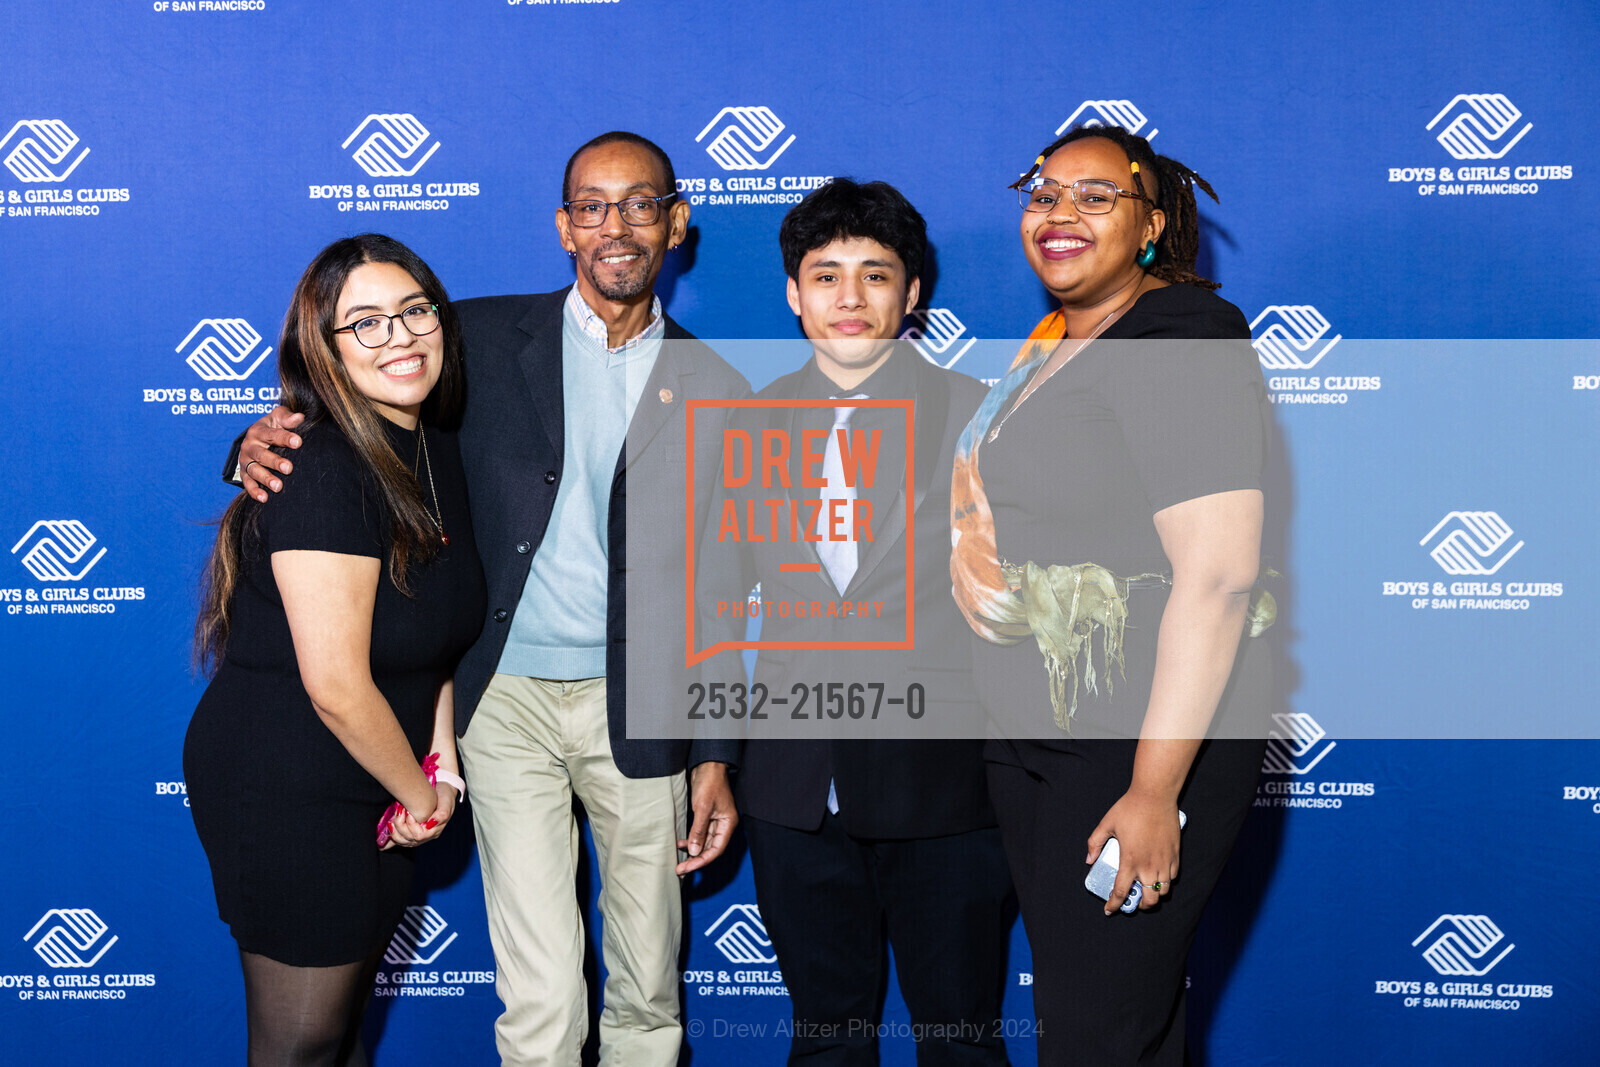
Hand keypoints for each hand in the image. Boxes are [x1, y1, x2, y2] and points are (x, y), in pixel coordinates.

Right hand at [240, 406, 303, 501]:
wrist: (256, 436)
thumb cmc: (273, 426)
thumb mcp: (278, 417)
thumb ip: (287, 417)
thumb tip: (299, 417)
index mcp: (258, 431)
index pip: (272, 434)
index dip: (285, 437)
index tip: (298, 442)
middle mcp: (250, 446)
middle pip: (261, 454)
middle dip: (275, 462)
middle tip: (288, 468)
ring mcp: (246, 461)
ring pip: (254, 470)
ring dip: (266, 478)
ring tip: (278, 486)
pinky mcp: (244, 473)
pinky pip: (247, 483)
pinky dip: (254, 491)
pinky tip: (264, 498)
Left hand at [381, 786, 451, 848]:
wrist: (441, 791)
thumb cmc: (444, 796)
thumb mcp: (446, 802)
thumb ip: (442, 814)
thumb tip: (430, 823)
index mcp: (435, 830)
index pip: (418, 835)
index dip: (410, 825)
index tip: (408, 810)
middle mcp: (426, 836)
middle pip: (408, 839)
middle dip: (400, 825)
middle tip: (399, 810)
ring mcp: (418, 836)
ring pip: (402, 841)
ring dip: (394, 831)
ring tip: (392, 818)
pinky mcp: (411, 832)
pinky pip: (399, 839)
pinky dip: (392, 835)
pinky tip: (388, 827)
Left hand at [677, 761, 736, 874]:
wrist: (706, 766)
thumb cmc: (709, 783)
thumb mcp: (703, 808)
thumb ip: (698, 830)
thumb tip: (694, 851)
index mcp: (728, 824)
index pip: (716, 849)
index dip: (702, 860)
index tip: (688, 868)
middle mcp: (723, 825)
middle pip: (710, 849)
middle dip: (695, 860)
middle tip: (680, 870)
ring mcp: (714, 821)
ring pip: (704, 843)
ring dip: (692, 852)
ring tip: (679, 861)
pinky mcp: (706, 817)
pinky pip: (699, 834)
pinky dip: (690, 840)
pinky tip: (680, 844)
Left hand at [1086, 788, 1181, 914]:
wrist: (1155, 795)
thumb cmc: (1130, 808)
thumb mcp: (1106, 824)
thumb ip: (1095, 843)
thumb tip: (1089, 860)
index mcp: (1130, 860)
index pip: (1121, 892)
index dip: (1114, 904)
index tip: (1108, 909)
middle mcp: (1148, 865)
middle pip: (1149, 900)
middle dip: (1140, 905)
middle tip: (1133, 901)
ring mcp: (1164, 861)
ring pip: (1163, 891)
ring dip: (1154, 895)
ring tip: (1146, 890)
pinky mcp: (1175, 855)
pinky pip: (1173, 877)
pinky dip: (1165, 881)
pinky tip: (1158, 876)